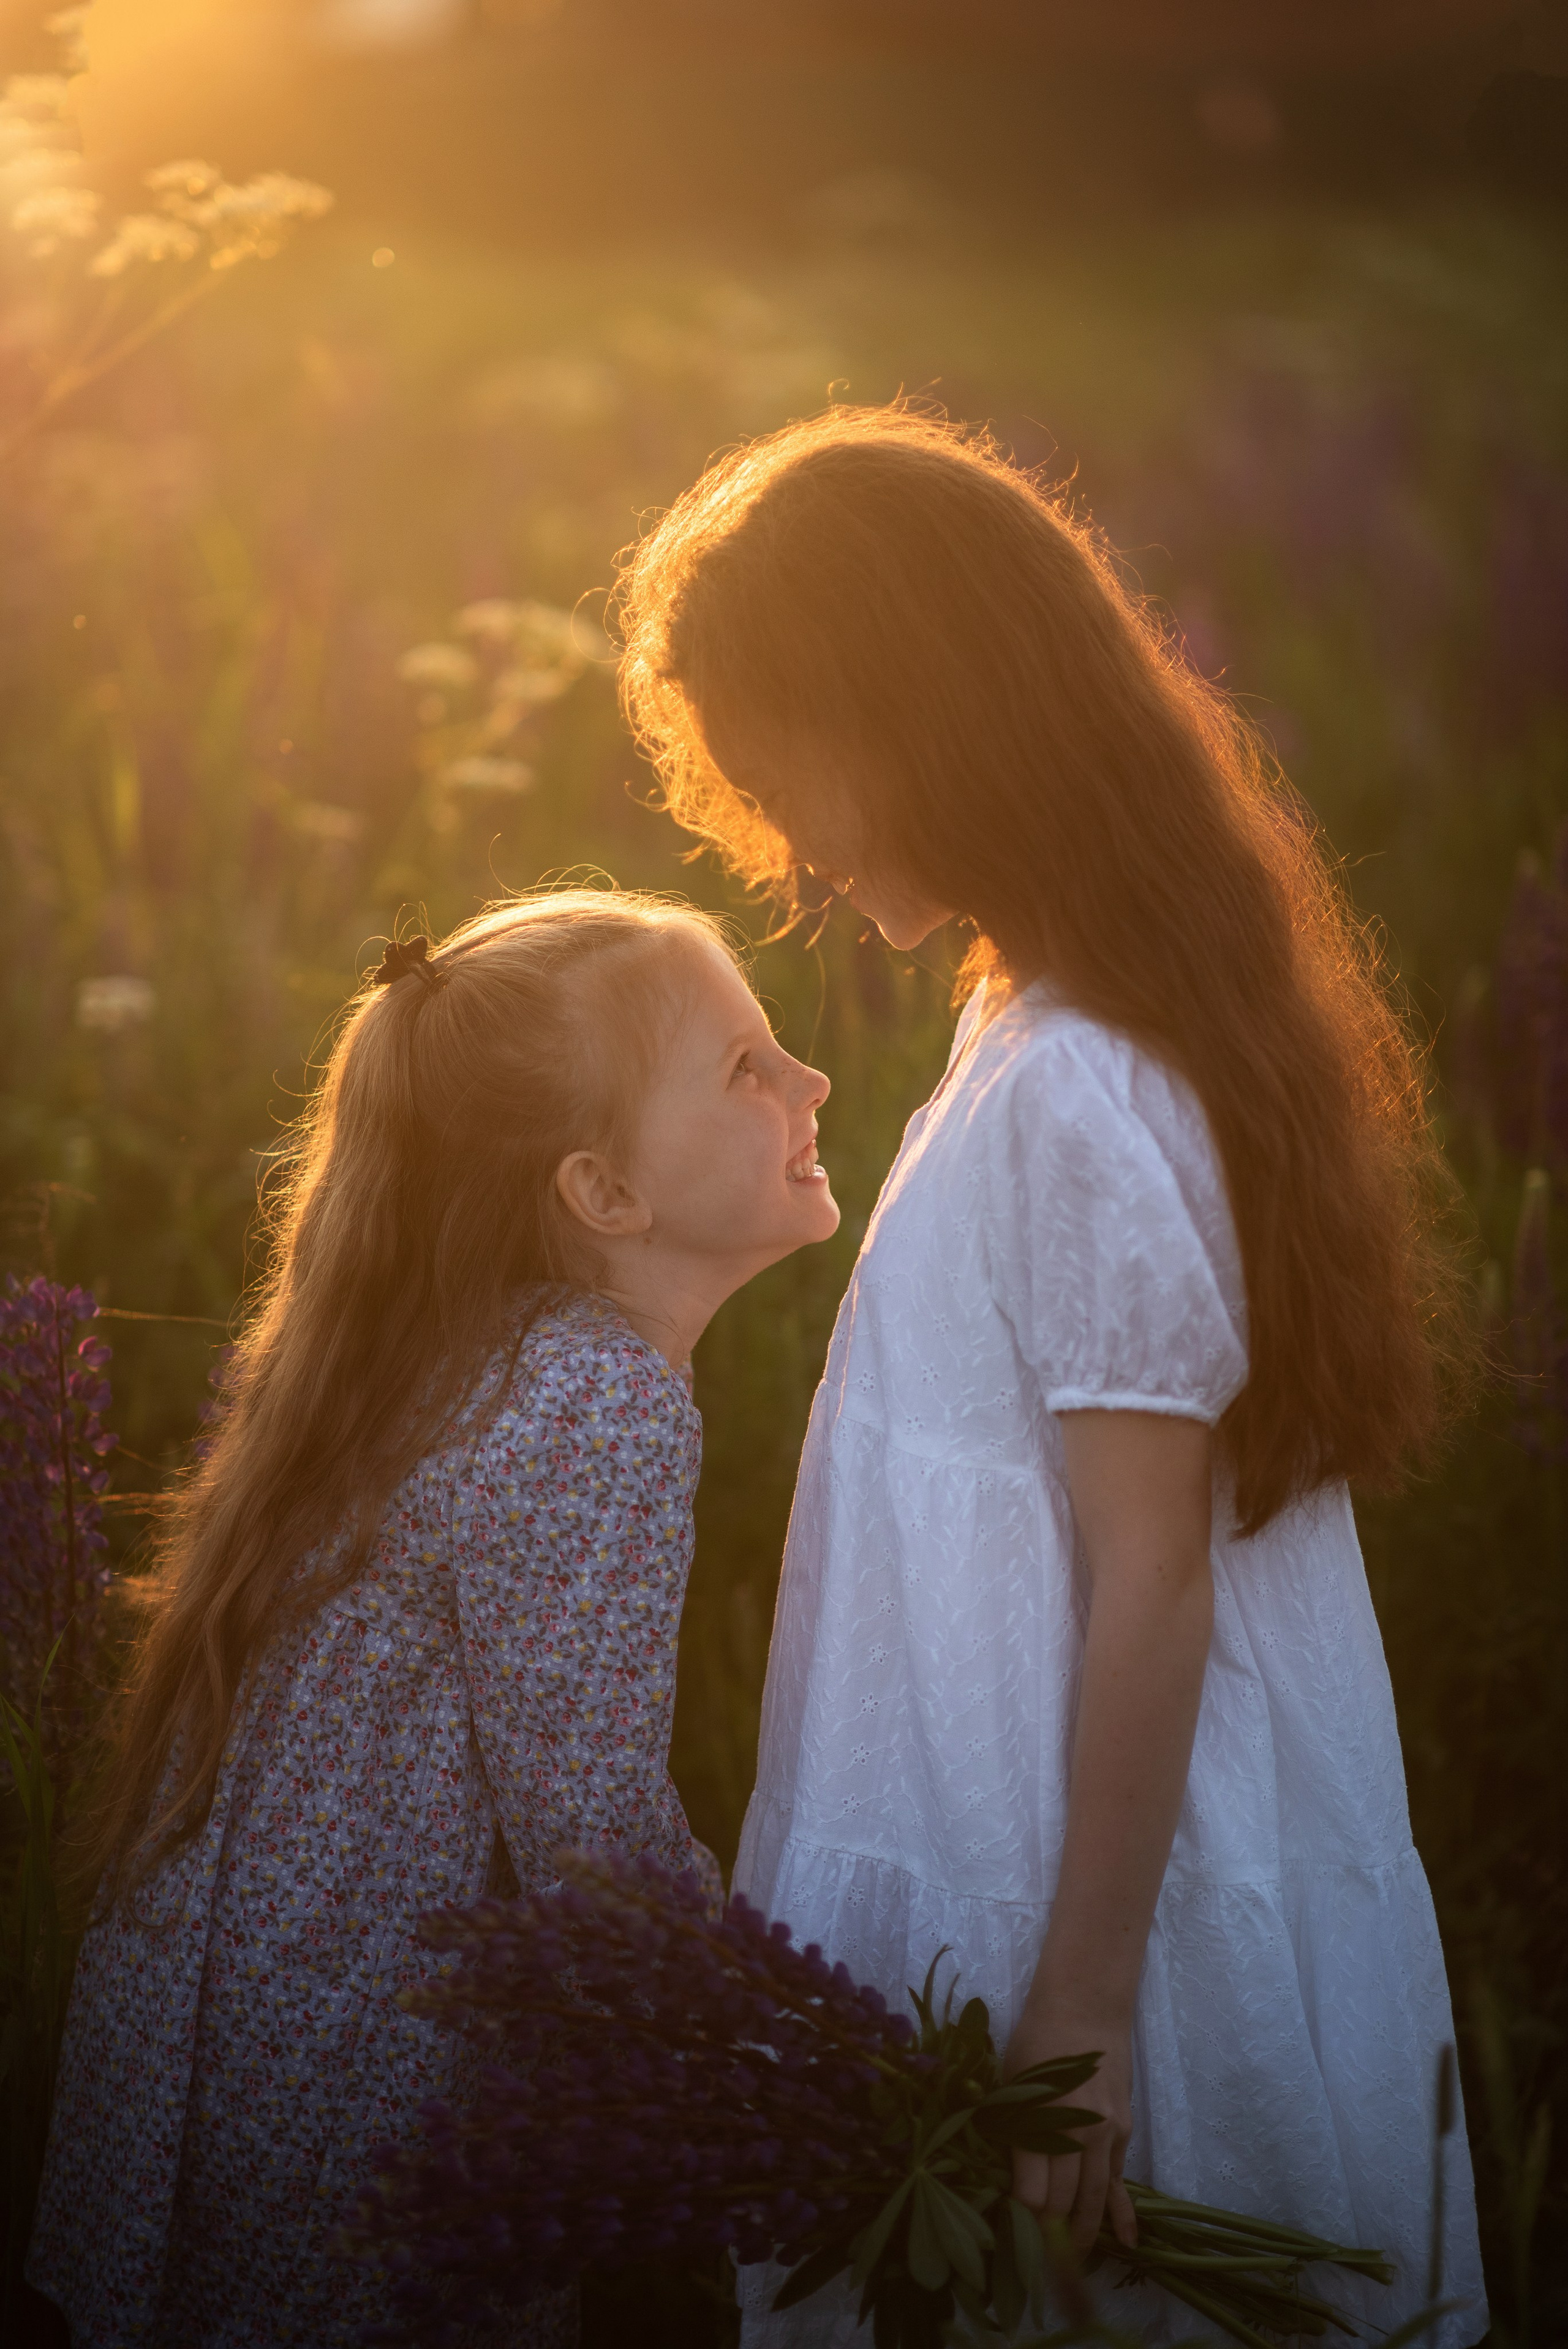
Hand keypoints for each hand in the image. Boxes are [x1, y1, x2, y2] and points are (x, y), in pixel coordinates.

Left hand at [1000, 2002, 1136, 2256]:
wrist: (1085, 2006)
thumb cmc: (1035, 2041)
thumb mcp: (1010, 2085)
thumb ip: (1010, 2135)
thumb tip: (1007, 2186)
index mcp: (1038, 2120)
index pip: (1031, 2194)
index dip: (1020, 2222)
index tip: (1009, 2238)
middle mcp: (1074, 2133)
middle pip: (1062, 2203)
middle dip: (1049, 2240)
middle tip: (1036, 2268)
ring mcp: (1104, 2134)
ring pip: (1093, 2199)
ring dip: (1081, 2235)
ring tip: (1070, 2268)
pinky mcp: (1122, 2131)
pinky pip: (1118, 2181)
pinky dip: (1120, 2213)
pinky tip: (1125, 2242)